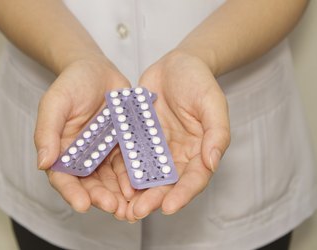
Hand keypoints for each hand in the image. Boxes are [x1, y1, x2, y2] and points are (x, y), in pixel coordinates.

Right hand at [34, 55, 129, 218]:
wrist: (96, 69)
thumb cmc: (72, 83)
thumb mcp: (55, 102)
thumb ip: (47, 131)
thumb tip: (43, 163)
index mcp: (62, 151)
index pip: (63, 178)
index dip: (72, 193)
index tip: (83, 205)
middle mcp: (82, 157)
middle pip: (89, 184)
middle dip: (101, 198)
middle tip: (114, 208)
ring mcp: (103, 153)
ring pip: (110, 180)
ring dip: (119, 194)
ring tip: (131, 206)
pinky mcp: (122, 146)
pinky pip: (128, 165)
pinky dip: (134, 177)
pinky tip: (142, 185)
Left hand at [115, 50, 229, 220]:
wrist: (176, 63)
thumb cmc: (199, 80)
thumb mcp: (212, 103)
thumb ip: (217, 133)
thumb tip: (212, 163)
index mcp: (199, 151)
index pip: (193, 179)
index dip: (182, 195)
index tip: (168, 207)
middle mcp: (178, 154)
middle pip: (167, 183)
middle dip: (153, 199)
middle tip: (137, 212)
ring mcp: (157, 148)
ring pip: (147, 175)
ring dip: (135, 192)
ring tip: (121, 206)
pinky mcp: (140, 139)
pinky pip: (131, 157)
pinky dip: (122, 170)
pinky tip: (110, 181)